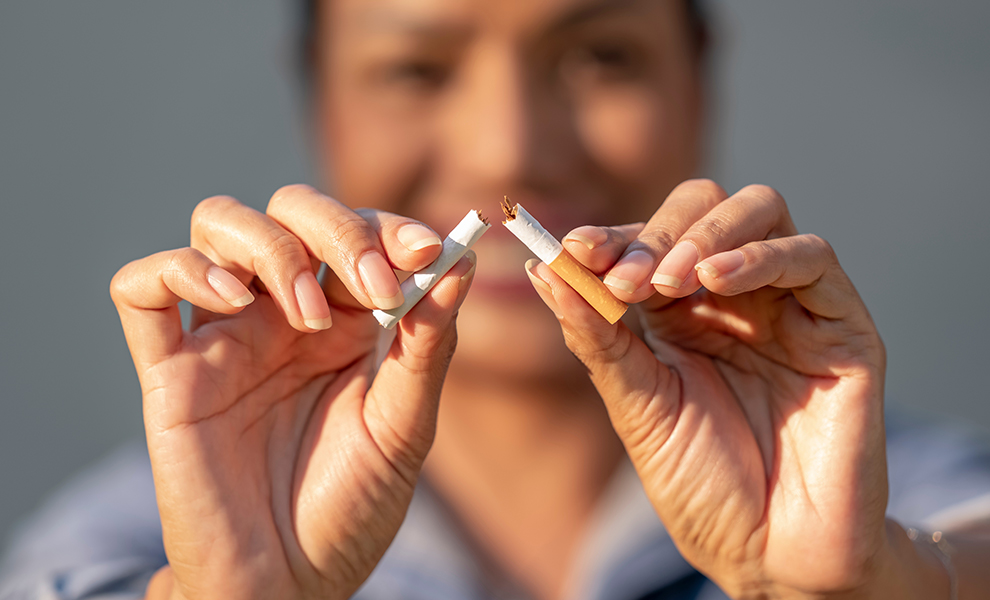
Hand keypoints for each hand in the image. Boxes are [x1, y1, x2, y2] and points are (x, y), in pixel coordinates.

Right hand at [110, 185, 475, 599]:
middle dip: (338, 229)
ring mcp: (224, 337)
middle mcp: (281, 315)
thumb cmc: (350, 510)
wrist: (287, 583)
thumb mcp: (403, 427)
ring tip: (308, 313)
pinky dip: (181, 271)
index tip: (429, 251)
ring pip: (218, 224)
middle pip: (290, 211)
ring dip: (270, 245)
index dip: (391, 227)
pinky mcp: (169, 372)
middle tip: (375, 286)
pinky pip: (142, 288)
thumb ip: (426, 345)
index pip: (358, 232)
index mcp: (345, 322)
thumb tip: (458, 264)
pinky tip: (232, 302)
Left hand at [525, 180, 889, 597]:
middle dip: (656, 232)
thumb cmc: (701, 485)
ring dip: (702, 235)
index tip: (573, 249)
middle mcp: (737, 297)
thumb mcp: (636, 405)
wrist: (769, 553)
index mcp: (683, 313)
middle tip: (622, 277)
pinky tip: (715, 281)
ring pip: (760, 212)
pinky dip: (760, 256)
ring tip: (666, 282)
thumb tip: (543, 269)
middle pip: (705, 208)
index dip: (613, 238)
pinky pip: (811, 256)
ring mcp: (791, 306)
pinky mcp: (842, 325)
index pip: (650, 241)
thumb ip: (597, 337)